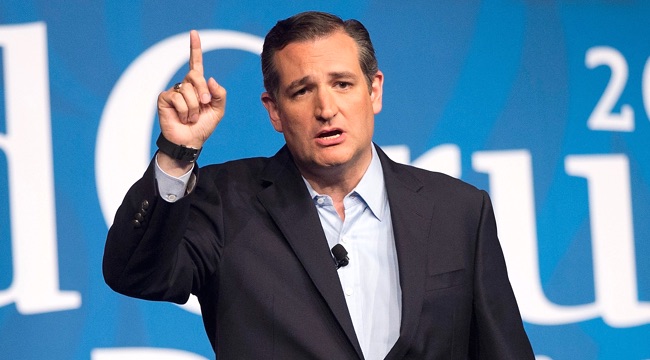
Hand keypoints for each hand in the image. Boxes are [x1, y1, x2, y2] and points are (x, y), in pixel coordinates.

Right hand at [156, 30, 225, 170]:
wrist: (190, 141)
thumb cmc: (203, 126)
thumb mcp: (218, 110)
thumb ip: (219, 94)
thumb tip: (210, 78)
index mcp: (198, 85)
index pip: (195, 63)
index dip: (194, 48)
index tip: (194, 33)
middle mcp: (185, 85)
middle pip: (195, 75)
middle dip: (203, 92)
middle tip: (204, 104)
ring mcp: (174, 91)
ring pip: (188, 91)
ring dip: (194, 108)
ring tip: (191, 117)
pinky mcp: (164, 98)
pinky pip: (178, 98)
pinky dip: (184, 111)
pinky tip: (182, 117)